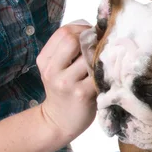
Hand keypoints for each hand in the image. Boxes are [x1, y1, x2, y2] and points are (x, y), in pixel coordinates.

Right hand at [37, 24, 96, 143]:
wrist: (58, 122)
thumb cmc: (64, 91)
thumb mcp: (57, 69)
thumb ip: (69, 50)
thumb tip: (95, 29)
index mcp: (45, 60)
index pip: (64, 32)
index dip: (83, 29)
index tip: (93, 36)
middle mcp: (52, 70)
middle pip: (74, 40)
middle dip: (91, 39)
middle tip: (101, 46)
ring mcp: (66, 82)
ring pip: (88, 55)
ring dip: (100, 55)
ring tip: (105, 61)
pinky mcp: (82, 94)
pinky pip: (98, 74)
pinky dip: (105, 71)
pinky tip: (107, 74)